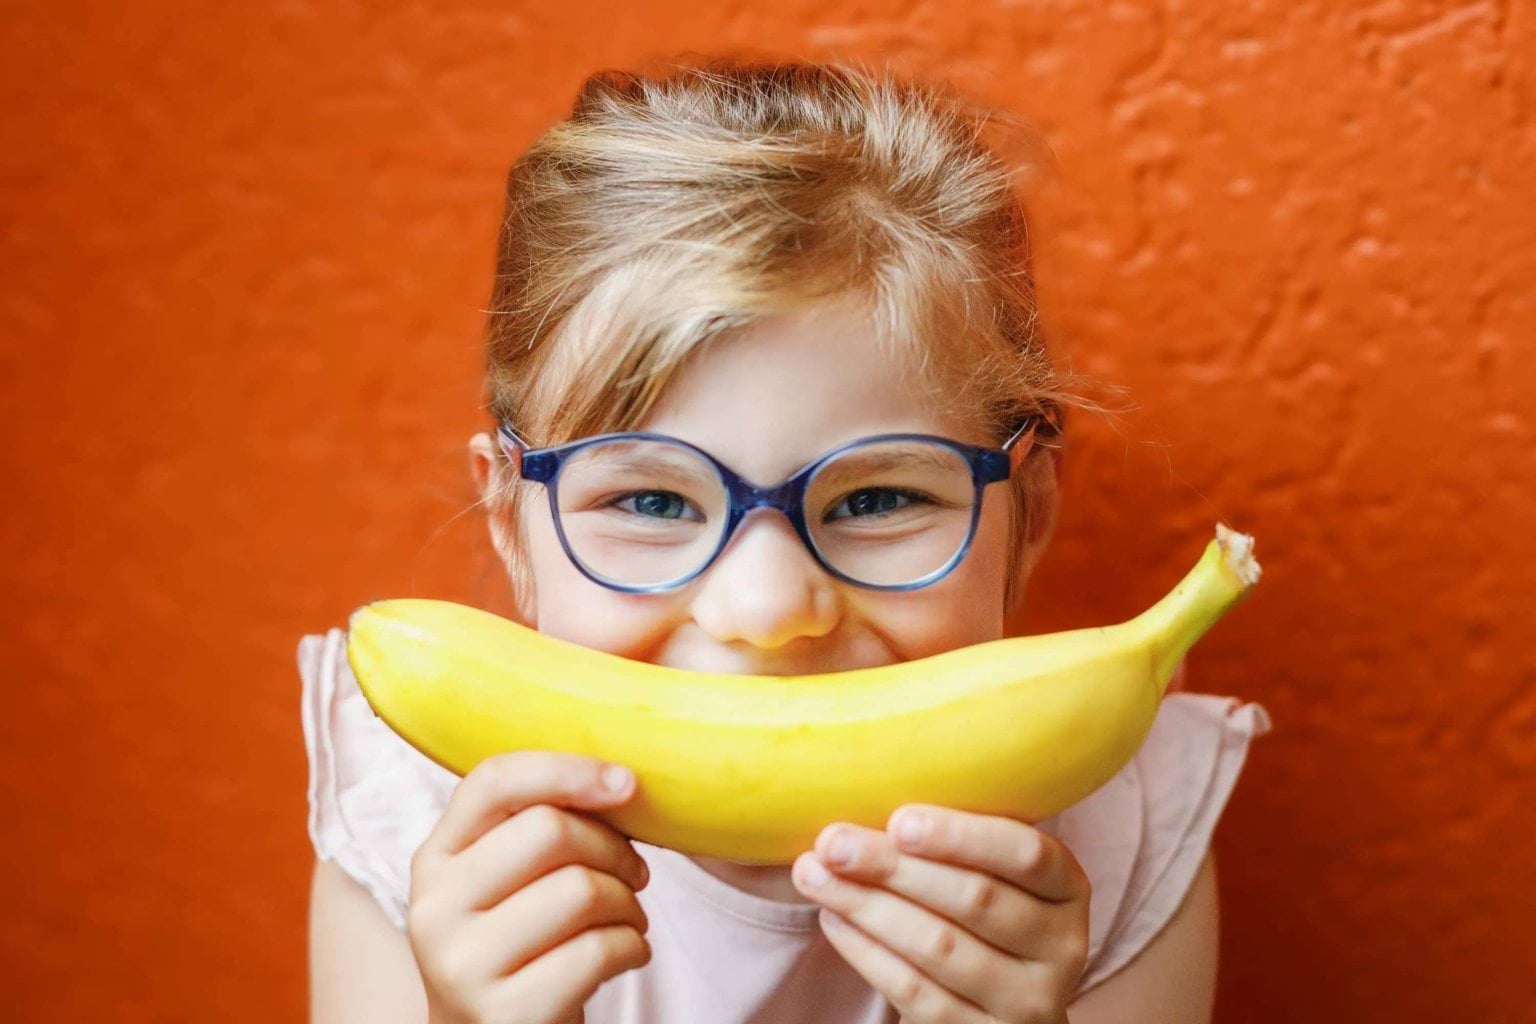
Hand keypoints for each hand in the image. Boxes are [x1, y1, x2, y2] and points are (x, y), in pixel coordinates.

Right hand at [407, 752, 652, 1023]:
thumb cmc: (520, 949)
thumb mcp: (504, 884)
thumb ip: (536, 828)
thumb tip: (621, 783)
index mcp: (435, 859)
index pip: (493, 781)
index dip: (567, 770)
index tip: (625, 783)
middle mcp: (434, 908)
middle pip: (549, 830)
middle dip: (614, 848)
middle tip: (635, 872)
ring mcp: (461, 965)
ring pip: (580, 890)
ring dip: (629, 902)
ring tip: (630, 918)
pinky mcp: (503, 1014)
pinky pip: (596, 951)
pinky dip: (632, 947)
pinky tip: (628, 954)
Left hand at [791, 805, 1090, 1023]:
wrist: (999, 1008)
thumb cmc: (983, 915)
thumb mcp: (994, 871)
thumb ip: (955, 833)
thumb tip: (871, 768)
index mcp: (1068, 889)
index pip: (1026, 855)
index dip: (962, 836)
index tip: (898, 818)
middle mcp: (1061, 948)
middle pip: (975, 900)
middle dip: (894, 867)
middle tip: (832, 842)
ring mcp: (1026, 1003)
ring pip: (940, 948)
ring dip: (866, 906)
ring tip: (814, 875)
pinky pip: (917, 993)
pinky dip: (867, 952)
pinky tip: (833, 918)